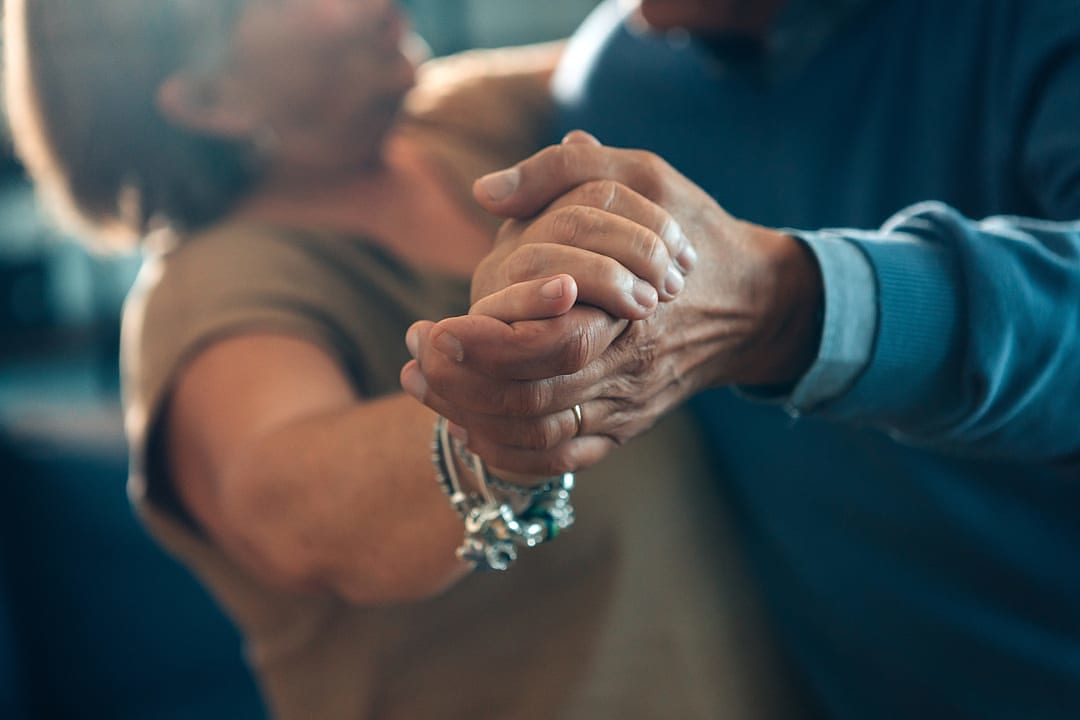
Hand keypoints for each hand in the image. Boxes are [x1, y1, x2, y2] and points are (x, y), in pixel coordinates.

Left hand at [402, 135, 823, 474]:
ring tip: (423, 386)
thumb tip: (485, 190)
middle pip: (533, 401)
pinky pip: (559, 460)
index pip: (547, 345)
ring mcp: (627, 408)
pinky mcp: (623, 429)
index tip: (431, 329)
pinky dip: (507, 453)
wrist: (754, 303)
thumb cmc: (693, 232)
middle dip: (461, 386)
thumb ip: (563, 173)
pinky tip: (464, 425)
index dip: (482, 345)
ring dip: (472, 418)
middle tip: (412, 358)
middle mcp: (629, 371)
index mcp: (634, 312)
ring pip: (538, 437)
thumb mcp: (646, 177)